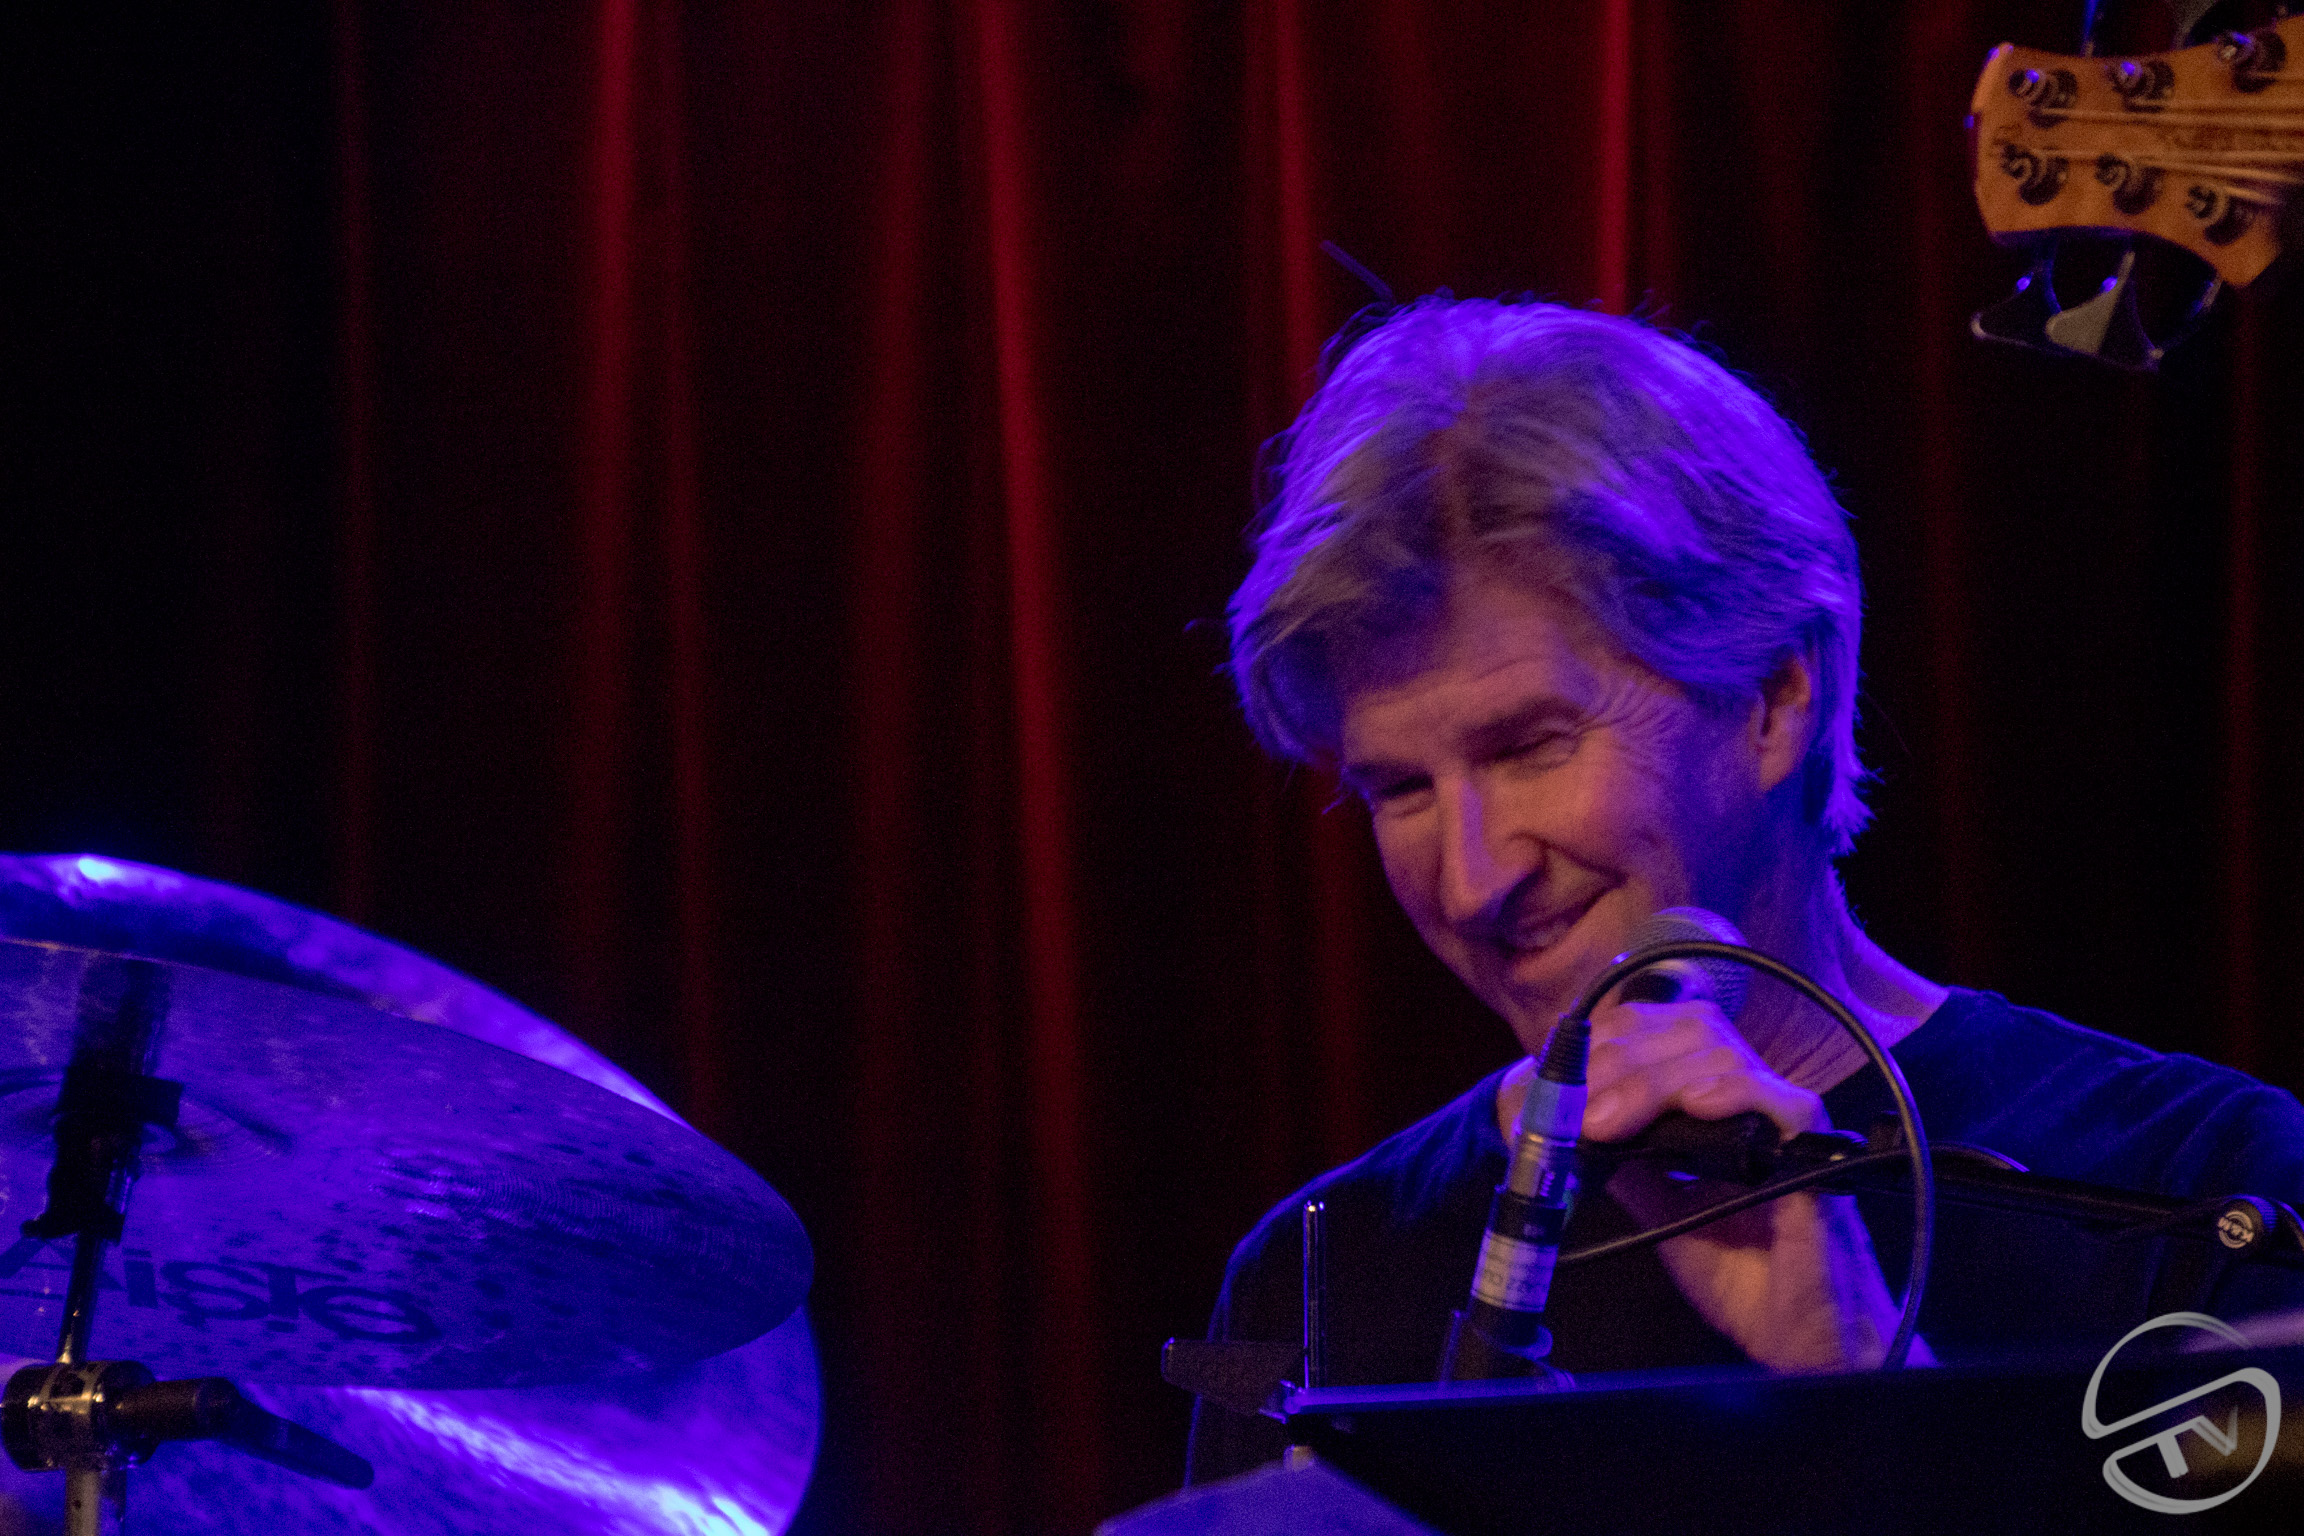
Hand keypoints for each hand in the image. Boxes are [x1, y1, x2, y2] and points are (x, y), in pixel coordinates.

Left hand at [1579, 994, 1917, 1370]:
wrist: (1800, 1340)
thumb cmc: (1742, 1277)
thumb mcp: (1662, 1210)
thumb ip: (1628, 1163)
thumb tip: (1567, 1125)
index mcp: (1720, 1105)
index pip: (1667, 1030)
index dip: (1612, 1040)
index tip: (1560, 1078)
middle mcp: (1755, 1103)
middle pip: (1689, 1031)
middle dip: (1620, 1058)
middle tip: (1574, 1107)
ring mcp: (1786, 1128)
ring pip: (1723, 1057)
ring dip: (1652, 1081)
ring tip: (1606, 1121)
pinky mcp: (1818, 1159)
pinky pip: (1785, 1103)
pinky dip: (1736, 1092)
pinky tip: (1695, 1103)